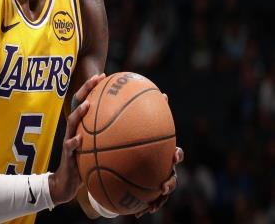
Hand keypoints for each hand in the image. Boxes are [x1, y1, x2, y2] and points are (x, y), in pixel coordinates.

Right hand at [49, 74, 105, 204]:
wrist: (67, 183)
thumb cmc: (86, 163)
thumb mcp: (98, 148)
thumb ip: (110, 138)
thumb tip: (134, 131)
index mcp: (82, 125)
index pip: (86, 100)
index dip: (92, 87)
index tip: (104, 75)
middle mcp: (75, 129)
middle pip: (77, 103)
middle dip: (85, 89)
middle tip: (96, 79)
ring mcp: (69, 140)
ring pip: (72, 122)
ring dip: (78, 112)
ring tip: (87, 105)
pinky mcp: (67, 155)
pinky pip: (69, 147)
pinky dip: (74, 143)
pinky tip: (80, 140)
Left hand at [135, 93, 184, 217]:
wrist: (127, 156)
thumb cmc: (135, 137)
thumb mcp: (136, 125)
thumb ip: (143, 113)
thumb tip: (157, 93)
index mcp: (163, 152)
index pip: (175, 153)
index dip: (177, 155)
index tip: (174, 155)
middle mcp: (163, 166)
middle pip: (172, 175)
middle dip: (169, 181)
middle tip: (162, 184)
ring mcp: (158, 179)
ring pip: (162, 192)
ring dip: (159, 200)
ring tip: (152, 205)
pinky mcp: (149, 191)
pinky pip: (148, 200)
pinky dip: (144, 206)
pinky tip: (138, 213)